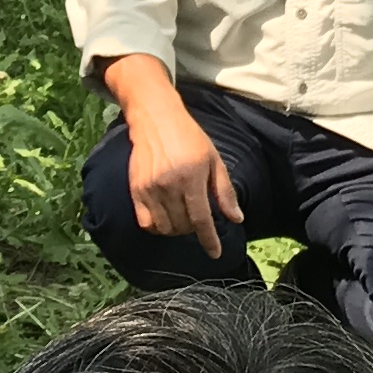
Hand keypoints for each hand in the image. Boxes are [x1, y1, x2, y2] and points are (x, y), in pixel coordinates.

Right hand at [118, 76, 243, 257]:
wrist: (155, 119)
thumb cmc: (190, 138)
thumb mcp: (214, 160)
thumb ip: (224, 191)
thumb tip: (236, 219)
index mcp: (191, 177)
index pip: (201, 219)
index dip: (209, 240)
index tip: (216, 254)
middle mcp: (169, 185)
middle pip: (183, 226)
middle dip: (194, 229)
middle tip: (198, 217)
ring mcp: (150, 188)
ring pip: (165, 228)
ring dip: (177, 230)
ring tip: (182, 217)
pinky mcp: (135, 190)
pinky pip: (146, 223)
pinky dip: (158, 227)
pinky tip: (165, 217)